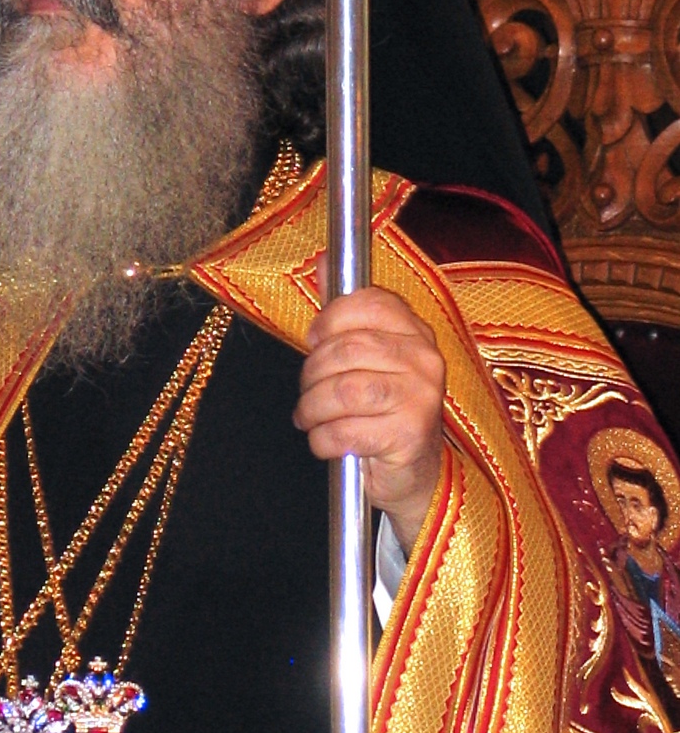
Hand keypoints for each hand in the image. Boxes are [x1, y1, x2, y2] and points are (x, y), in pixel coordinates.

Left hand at [293, 257, 445, 553]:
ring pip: (343, 390)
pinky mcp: (410, 434)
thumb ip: (344, 311)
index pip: (369, 303)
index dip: (329, 321)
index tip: (314, 342)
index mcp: (415, 332)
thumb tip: (322, 259)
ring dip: (313, 409)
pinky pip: (347, 429)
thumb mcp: (365, 356)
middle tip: (307, 394)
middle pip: (346, 349)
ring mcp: (421, 397)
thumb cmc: (382, 409)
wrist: (413, 473)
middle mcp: (424, 359)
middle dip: (312, 374)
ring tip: (310, 419)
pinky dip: (323, 439)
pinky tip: (326, 443)